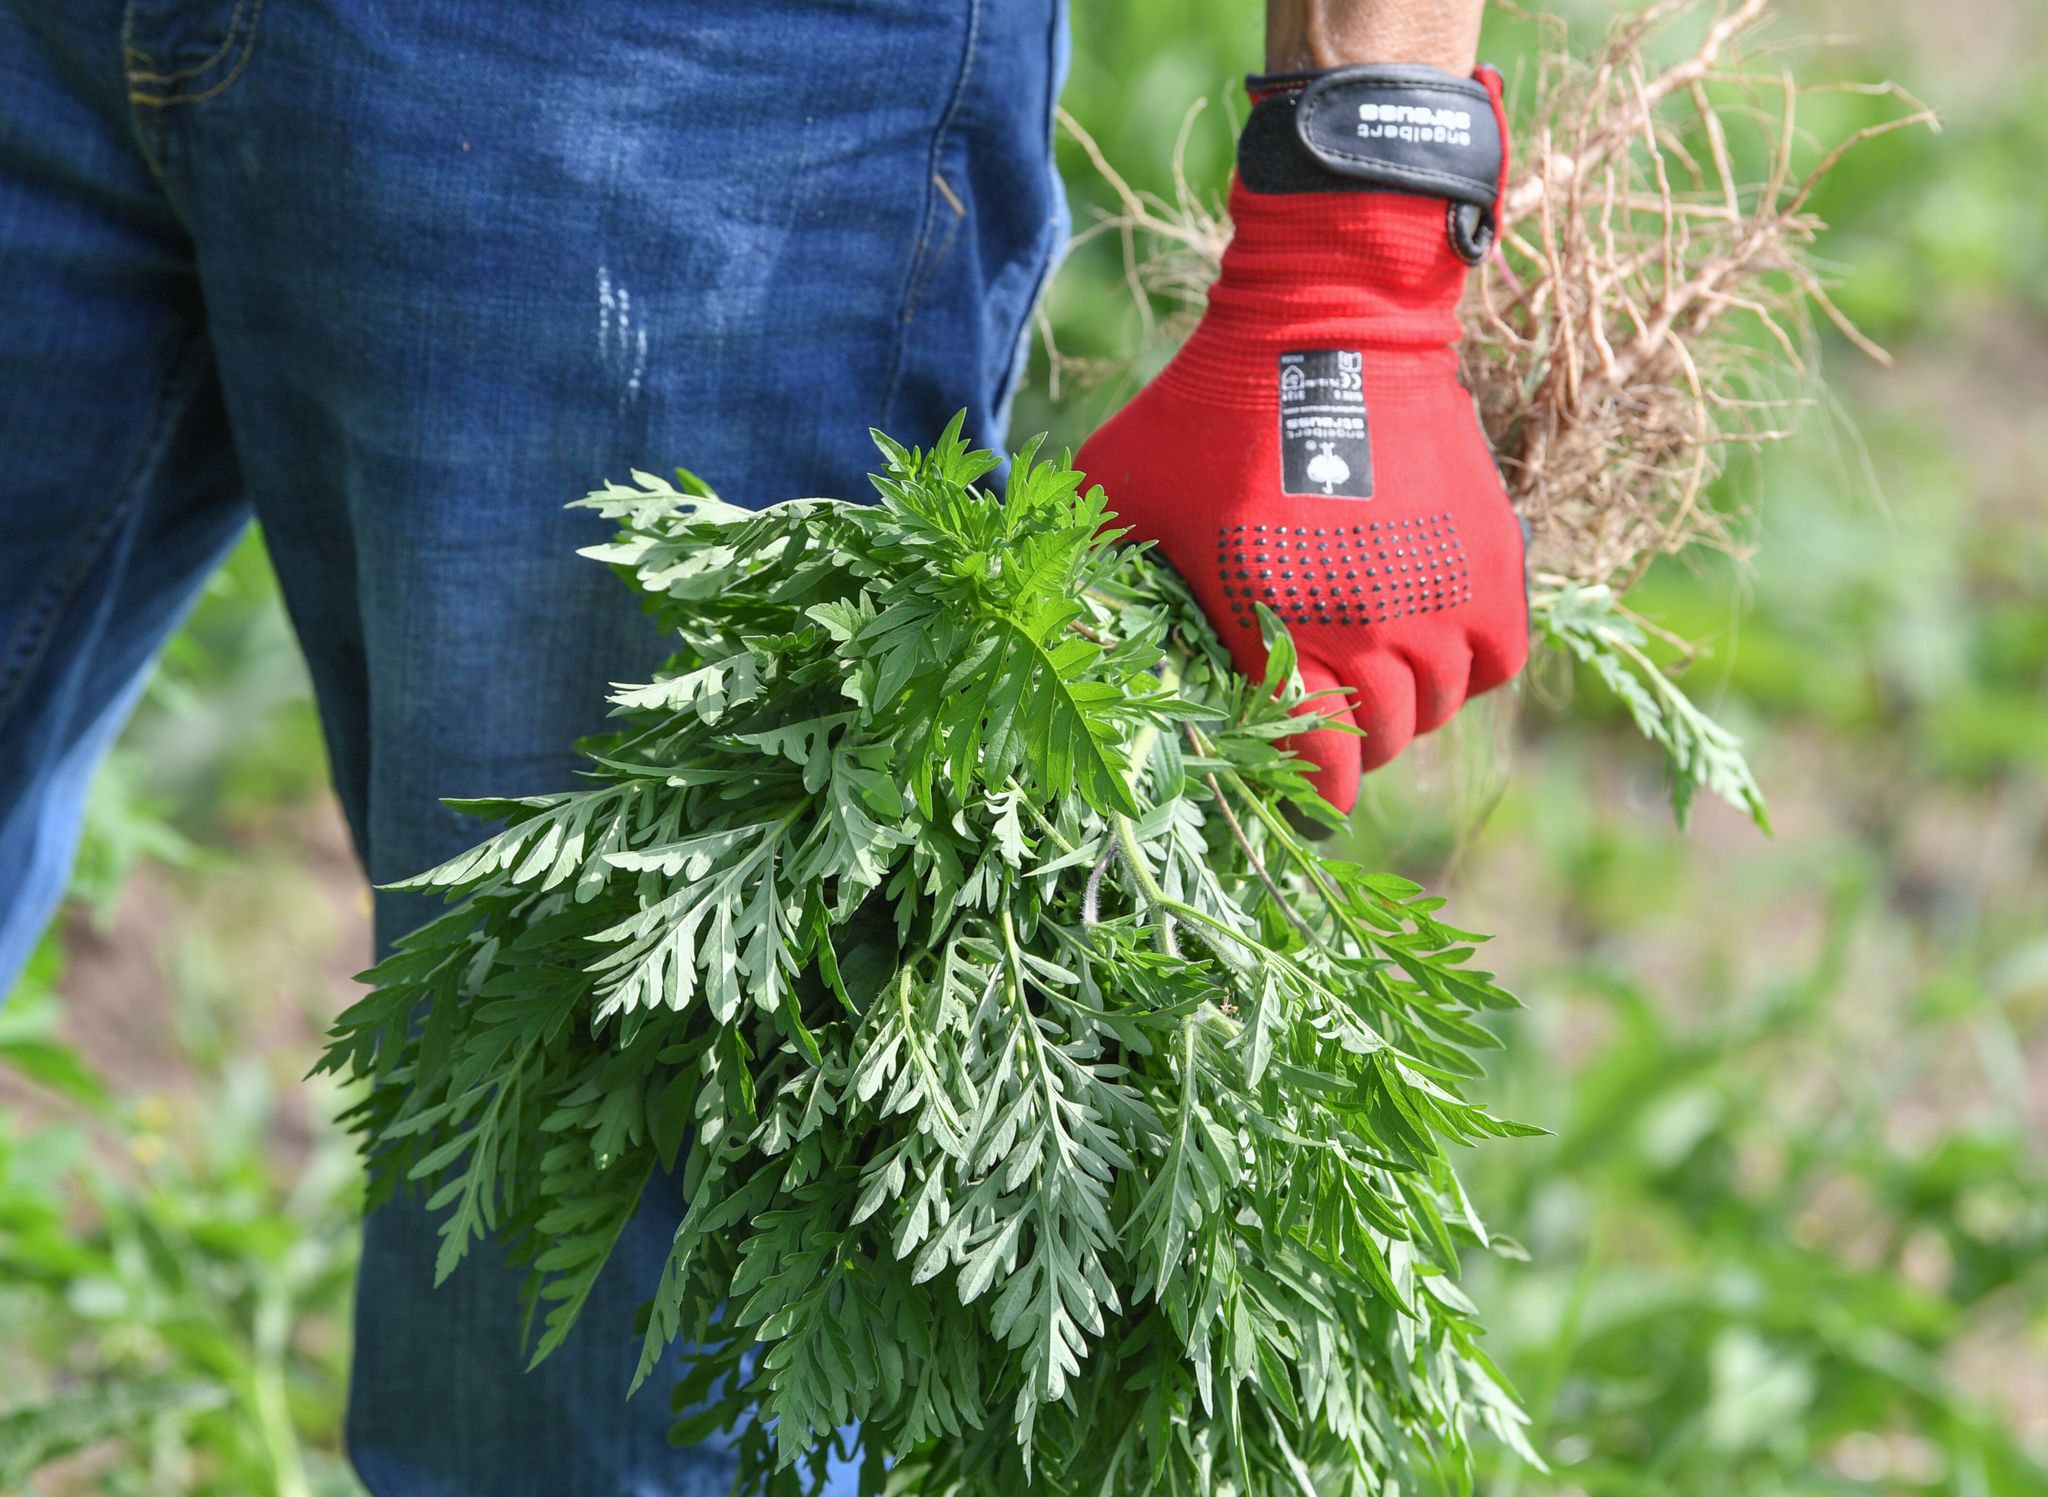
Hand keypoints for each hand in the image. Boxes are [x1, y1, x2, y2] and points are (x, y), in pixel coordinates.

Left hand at [1077, 64, 1528, 812]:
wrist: (1324, 321)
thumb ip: (1082, 564)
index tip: (1292, 791)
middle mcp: (1371, 633)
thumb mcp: (1118, 492)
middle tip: (1323, 720)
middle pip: (1381, 743)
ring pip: (1440, 706)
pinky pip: (1500, 659)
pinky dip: (1472, 664)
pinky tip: (1433, 644)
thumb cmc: (1205, 412)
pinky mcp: (1494, 561)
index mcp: (1278, 633)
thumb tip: (1024, 625)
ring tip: (1375, 679)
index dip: (1304, 791)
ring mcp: (1441, 599)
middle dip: (1349, 745)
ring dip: (1409, 706)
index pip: (1314, 767)